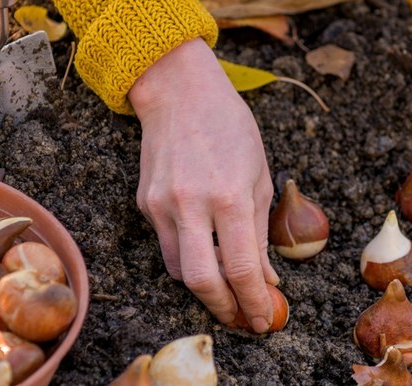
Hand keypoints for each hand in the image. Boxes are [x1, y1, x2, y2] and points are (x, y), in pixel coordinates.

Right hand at [128, 38, 279, 331]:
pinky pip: (167, 246)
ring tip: (226, 290)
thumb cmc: (230, 127)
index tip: (264, 319)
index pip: (242, 267)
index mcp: (230, 195)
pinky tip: (204, 251)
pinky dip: (188, 257)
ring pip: (179, 270)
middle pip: (202, 281)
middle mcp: (192, 204)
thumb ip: (260, 231)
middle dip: (224, 308)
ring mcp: (163, 205)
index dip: (254, 301)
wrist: (179, 92)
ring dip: (205, 287)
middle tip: (241, 318)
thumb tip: (266, 279)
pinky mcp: (145, 203)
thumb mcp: (260, 175)